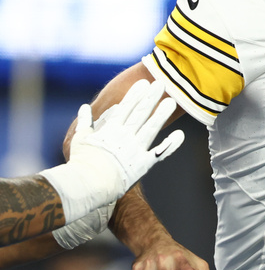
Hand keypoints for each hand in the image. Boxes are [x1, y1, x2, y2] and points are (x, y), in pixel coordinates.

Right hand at [42, 79, 184, 222]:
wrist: (88, 185)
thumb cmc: (82, 163)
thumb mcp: (80, 139)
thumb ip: (85, 122)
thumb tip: (84, 107)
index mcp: (109, 130)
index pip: (124, 108)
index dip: (135, 95)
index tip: (143, 83)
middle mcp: (124, 137)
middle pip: (140, 114)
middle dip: (151, 98)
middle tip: (161, 84)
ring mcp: (134, 150)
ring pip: (151, 128)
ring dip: (162, 115)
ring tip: (172, 102)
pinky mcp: (143, 164)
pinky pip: (159, 153)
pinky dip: (170, 144)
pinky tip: (180, 134)